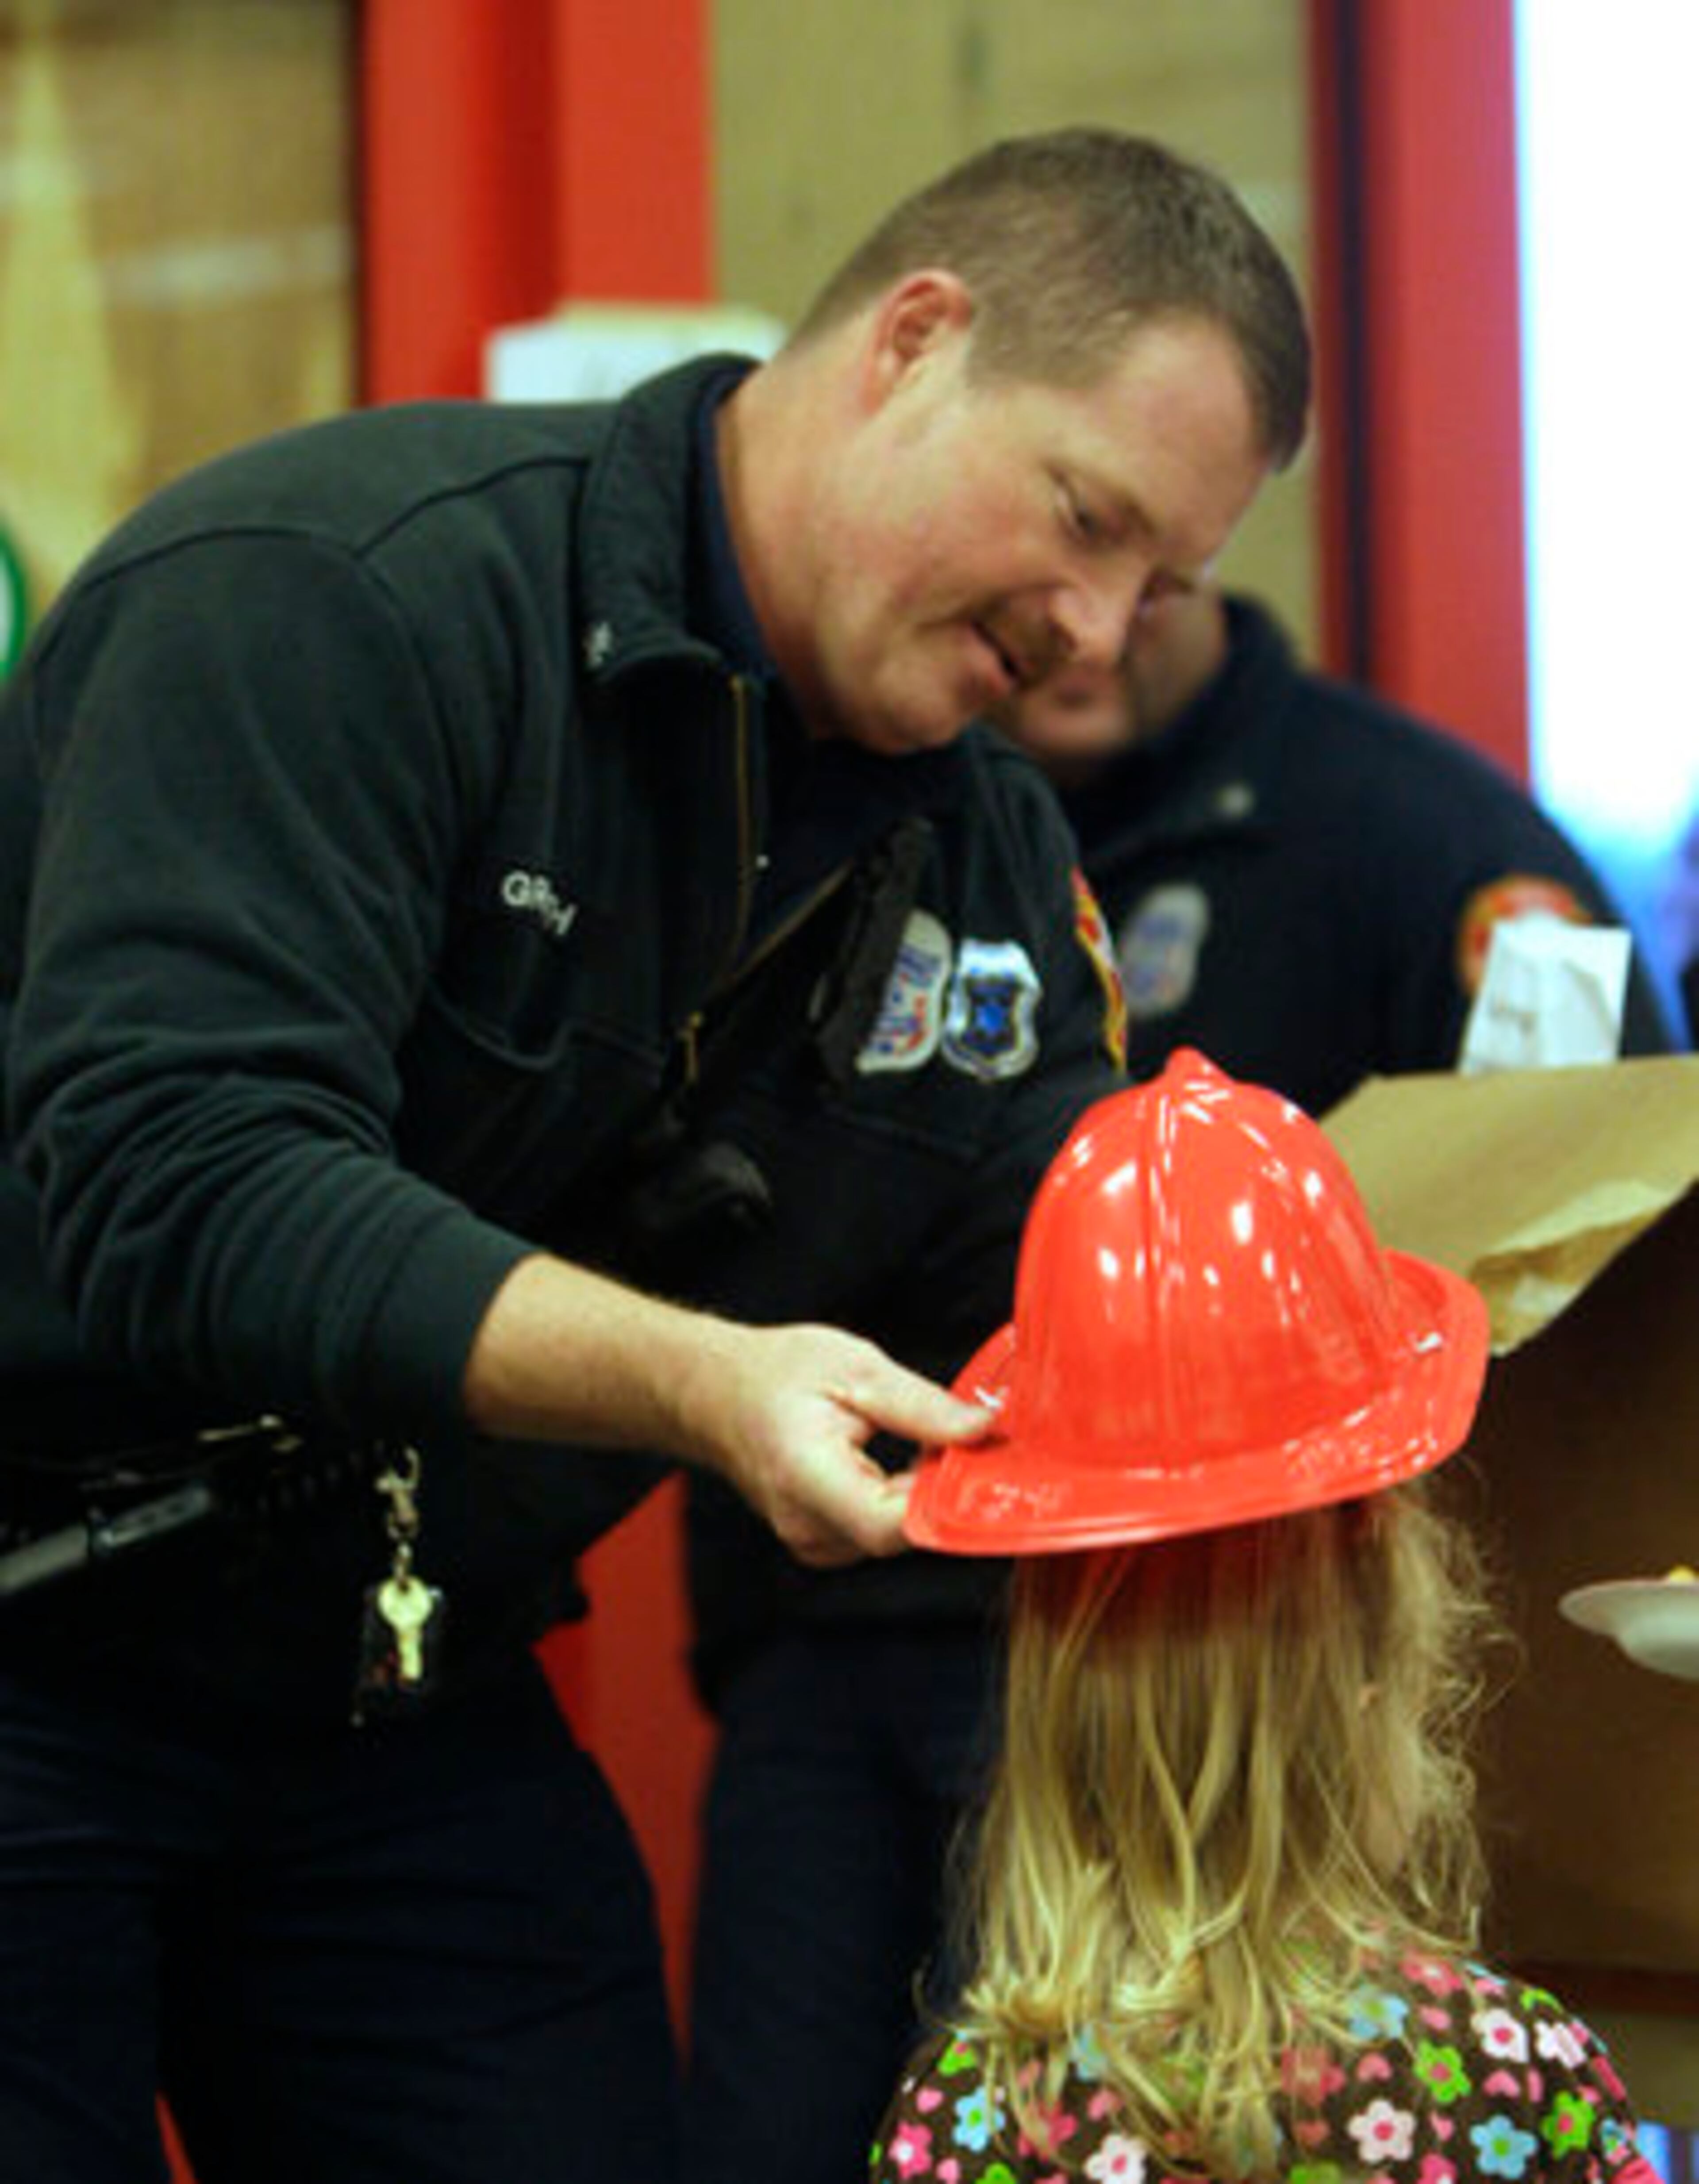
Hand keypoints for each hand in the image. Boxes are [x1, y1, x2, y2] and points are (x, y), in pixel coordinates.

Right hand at [673, 1320, 993, 1565]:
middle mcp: (806, 1525)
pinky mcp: (820, 1543)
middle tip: (951, 1435)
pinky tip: (890, 1463)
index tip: (974, 1458)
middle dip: (940, 1485)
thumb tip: (984, 1429)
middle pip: (904, 1531)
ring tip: (909, 1442)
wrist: (717, 1392)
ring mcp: (811, 1542)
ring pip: (897, 1534)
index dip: (945, 1498)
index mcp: (807, 1477)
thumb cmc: (775, 1374)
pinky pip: (879, 1532)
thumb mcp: (856, 1369)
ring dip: (920, 1493)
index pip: (893, 1524)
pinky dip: (899, 1500)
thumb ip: (922, 1406)